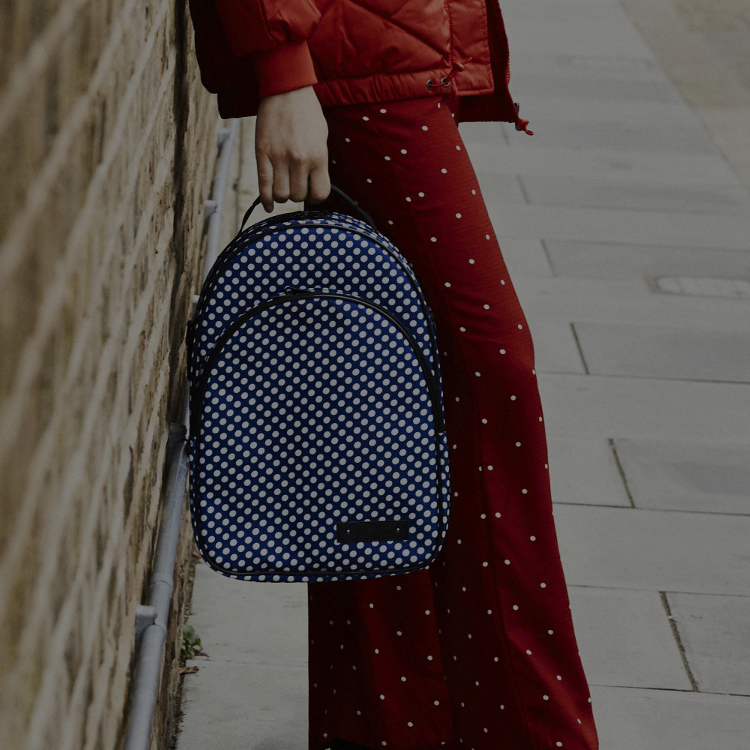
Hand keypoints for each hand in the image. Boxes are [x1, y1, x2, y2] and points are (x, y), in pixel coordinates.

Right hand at [255, 86, 330, 212]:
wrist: (286, 89)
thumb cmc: (307, 113)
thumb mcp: (322, 138)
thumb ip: (318, 162)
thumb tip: (314, 186)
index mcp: (318, 157)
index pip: (319, 194)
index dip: (315, 197)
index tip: (310, 190)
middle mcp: (300, 160)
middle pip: (298, 197)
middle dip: (297, 195)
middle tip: (295, 184)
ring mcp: (279, 157)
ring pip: (281, 195)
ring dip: (282, 195)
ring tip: (283, 185)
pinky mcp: (262, 153)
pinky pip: (263, 185)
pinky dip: (266, 200)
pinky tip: (268, 205)